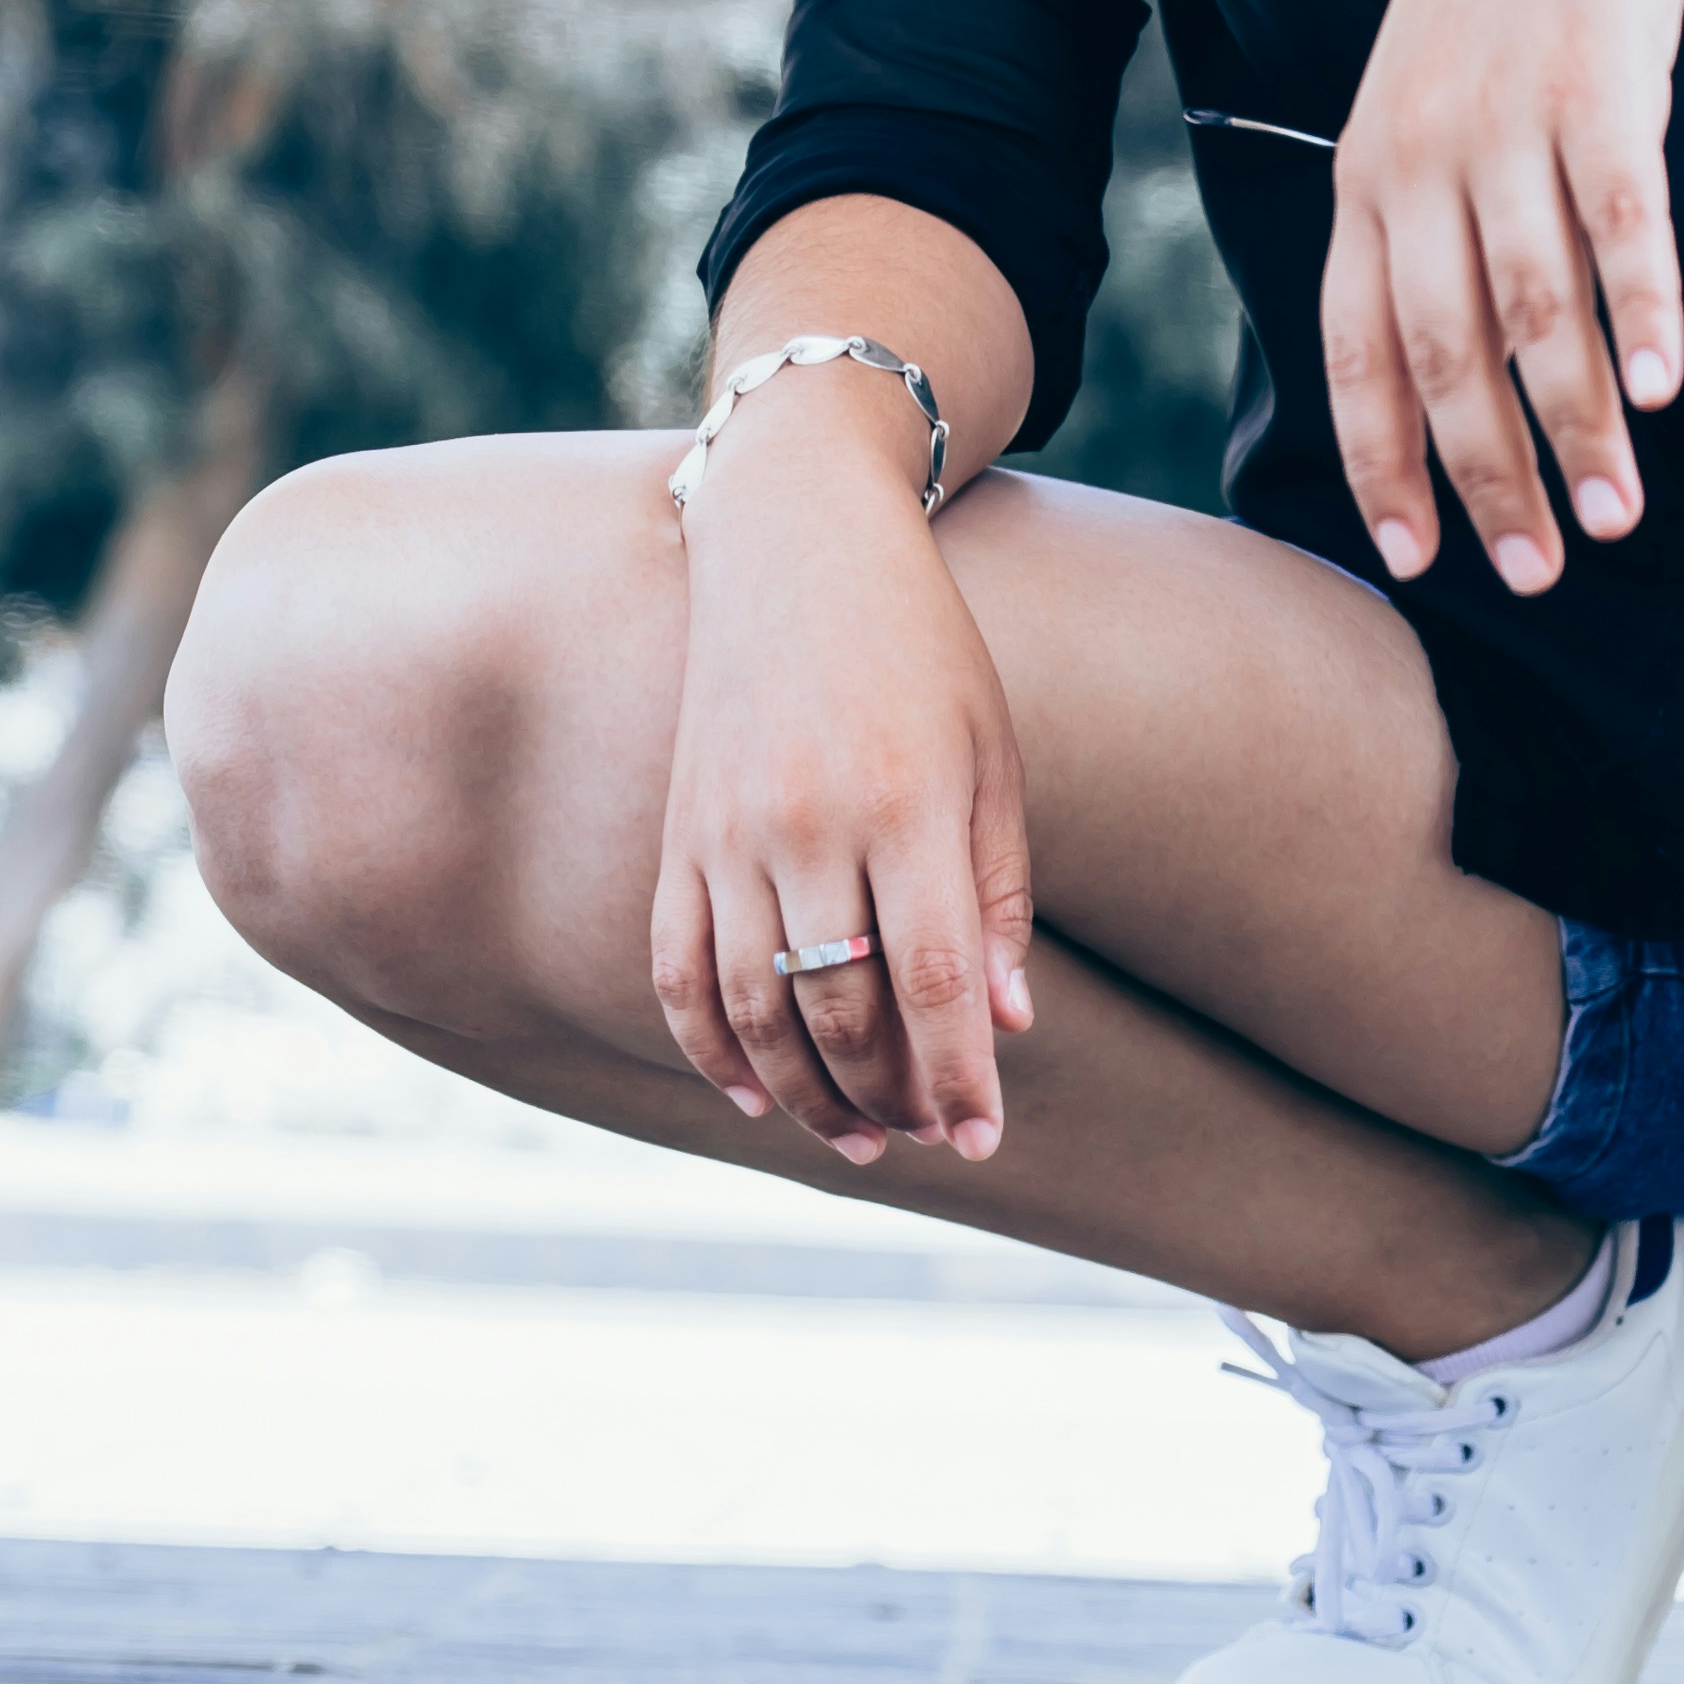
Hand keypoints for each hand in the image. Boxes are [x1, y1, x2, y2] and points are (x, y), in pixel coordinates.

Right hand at [648, 384, 1034, 1161]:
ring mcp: (728, 834)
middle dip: (894, 1099)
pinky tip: (760, 1096)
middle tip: (930, 1136)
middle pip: (844, 1014)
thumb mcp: (990, 753)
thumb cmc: (920, 648)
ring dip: (810, 1098)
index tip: (984, 1139)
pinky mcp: (678, 836)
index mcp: (907, 801)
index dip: (958, 1079)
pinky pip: (679, 973)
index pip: (933, 985)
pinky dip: (712, 1051)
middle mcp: (809, 825)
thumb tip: (1005, 1026)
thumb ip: (997, 892)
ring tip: (861, 1137)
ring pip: (757, 1015)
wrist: (795, 543)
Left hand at [1322, 0, 1683, 595]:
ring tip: (1617, 516)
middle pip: (1444, 353)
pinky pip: (1621, 225)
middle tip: (1538, 572)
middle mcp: (1422, 158)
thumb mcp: (1427, 100)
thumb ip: (1430, 218)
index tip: (1421, 560)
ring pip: (1535, 310)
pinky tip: (1664, 388)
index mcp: (1368, 174)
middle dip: (1487, 477)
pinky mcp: (1600, 85)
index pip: (1356, 349)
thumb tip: (1460, 361)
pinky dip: (1643, 313)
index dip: (1386, 461)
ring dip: (1576, 428)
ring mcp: (1510, 122)